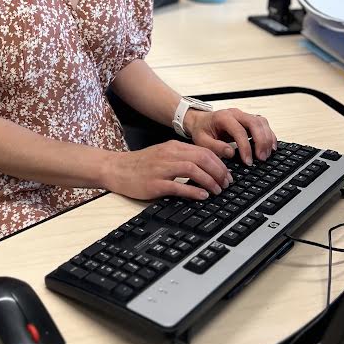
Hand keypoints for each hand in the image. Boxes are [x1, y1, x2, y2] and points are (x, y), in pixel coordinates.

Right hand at [104, 141, 232, 200]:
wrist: (116, 169)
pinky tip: (202, 196)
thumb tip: (205, 167)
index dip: (219, 163)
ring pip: (193, 169)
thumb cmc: (140, 164)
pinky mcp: (155, 183)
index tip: (227, 175)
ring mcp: (161, 168)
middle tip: (226, 184)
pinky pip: (178, 185)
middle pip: (201, 158)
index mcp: (172, 147)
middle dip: (218, 172)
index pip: (203, 151)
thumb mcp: (163, 155)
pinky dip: (193, 190)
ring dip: (209, 180)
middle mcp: (169, 155)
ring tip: (217, 190)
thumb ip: (182, 158)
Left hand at [185, 107, 277, 164]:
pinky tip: (271, 146)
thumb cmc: (202, 130)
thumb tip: (230, 152)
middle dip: (261, 141)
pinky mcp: (248, 120)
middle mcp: (235, 113)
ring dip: (267, 138)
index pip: (239, 131)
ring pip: (261, 122)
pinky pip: (263, 124)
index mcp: (223, 117)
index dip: (245, 147)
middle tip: (261, 158)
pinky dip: (269, 135)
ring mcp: (243, 115)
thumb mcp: (201, 140)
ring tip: (266, 154)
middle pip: (254, 123)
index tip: (248, 161)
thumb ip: (214, 147)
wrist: (201, 121)